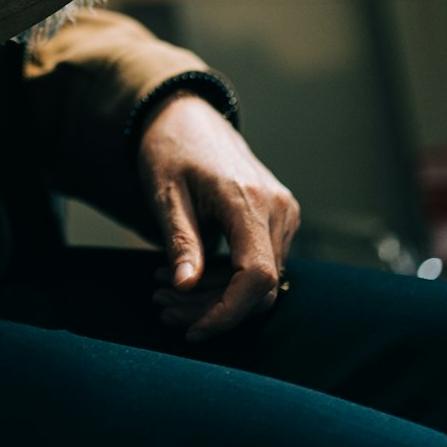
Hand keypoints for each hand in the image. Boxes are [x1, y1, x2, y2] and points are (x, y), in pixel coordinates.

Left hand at [136, 92, 299, 341]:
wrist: (186, 115)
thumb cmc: (170, 149)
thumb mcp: (165, 194)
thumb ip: (180, 241)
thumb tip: (186, 288)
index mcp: (249, 200)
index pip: (256, 277)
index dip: (228, 313)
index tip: (193, 330)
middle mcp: (277, 208)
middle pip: (259, 287)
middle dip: (213, 308)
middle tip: (162, 307)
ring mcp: (284, 213)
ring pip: (261, 281)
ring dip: (217, 297)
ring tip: (166, 293)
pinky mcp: (279, 218)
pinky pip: (261, 264)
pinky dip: (228, 279)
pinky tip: (191, 277)